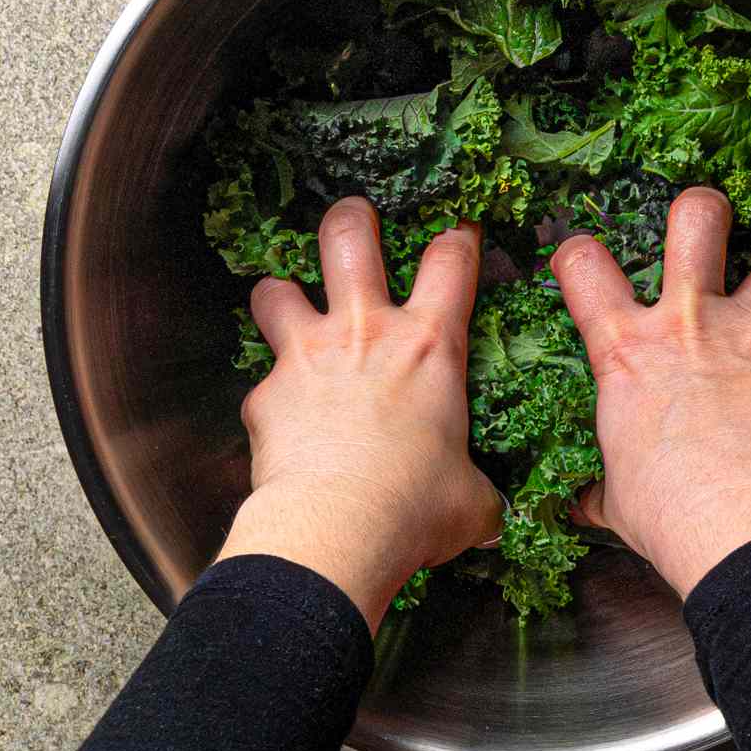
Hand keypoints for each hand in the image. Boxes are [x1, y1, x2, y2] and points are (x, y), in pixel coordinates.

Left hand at [218, 197, 504, 632]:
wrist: (337, 530)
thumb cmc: (414, 509)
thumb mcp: (470, 500)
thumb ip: (477, 491)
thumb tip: (489, 513)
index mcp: (429, 346)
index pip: (452, 261)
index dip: (459, 239)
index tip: (459, 236)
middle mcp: (365, 333)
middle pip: (349, 237)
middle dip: (352, 219)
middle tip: (354, 221)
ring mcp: (307, 356)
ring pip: (277, 289)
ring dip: (282, 295)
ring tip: (288, 309)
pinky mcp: (265, 396)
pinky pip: (261, 382)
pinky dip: (270, 396)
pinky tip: (280, 420)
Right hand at [549, 185, 750, 598]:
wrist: (741, 526)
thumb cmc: (666, 512)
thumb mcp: (617, 497)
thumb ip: (602, 488)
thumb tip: (584, 506)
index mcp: (627, 351)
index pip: (583, 267)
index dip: (578, 256)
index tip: (584, 267)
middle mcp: (689, 324)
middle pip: (697, 220)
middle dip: (700, 211)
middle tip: (703, 226)